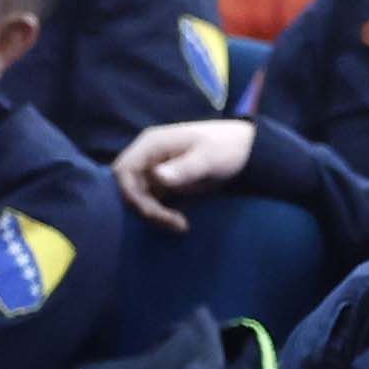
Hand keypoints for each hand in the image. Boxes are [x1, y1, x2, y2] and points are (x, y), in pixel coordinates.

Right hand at [114, 115, 254, 231]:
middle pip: (128, 187)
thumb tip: (157, 177)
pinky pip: (151, 200)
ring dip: (153, 214)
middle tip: (171, 221)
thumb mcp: (207, 158)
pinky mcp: (163, 182)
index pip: (123, 171)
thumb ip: (183, 168)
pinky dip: (160, 213)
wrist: (245, 150)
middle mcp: (147, 155)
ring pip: (138, 197)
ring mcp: (154, 169)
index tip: (152, 211)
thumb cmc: (226, 148)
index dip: (130, 194)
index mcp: (151, 144)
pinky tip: (179, 221)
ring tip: (180, 224)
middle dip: (144, 208)